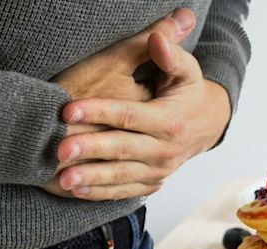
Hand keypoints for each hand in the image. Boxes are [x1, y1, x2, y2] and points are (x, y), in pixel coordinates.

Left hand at [43, 8, 195, 197]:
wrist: (206, 126)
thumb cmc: (188, 94)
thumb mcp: (187, 72)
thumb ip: (171, 55)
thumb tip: (156, 36)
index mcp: (169, 120)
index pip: (129, 116)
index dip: (99, 111)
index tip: (68, 110)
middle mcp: (164, 149)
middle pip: (122, 149)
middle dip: (90, 149)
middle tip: (60, 150)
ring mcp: (158, 170)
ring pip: (121, 176)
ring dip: (91, 179)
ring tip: (64, 179)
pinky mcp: (152, 183)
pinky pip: (125, 191)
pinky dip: (101, 193)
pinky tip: (77, 191)